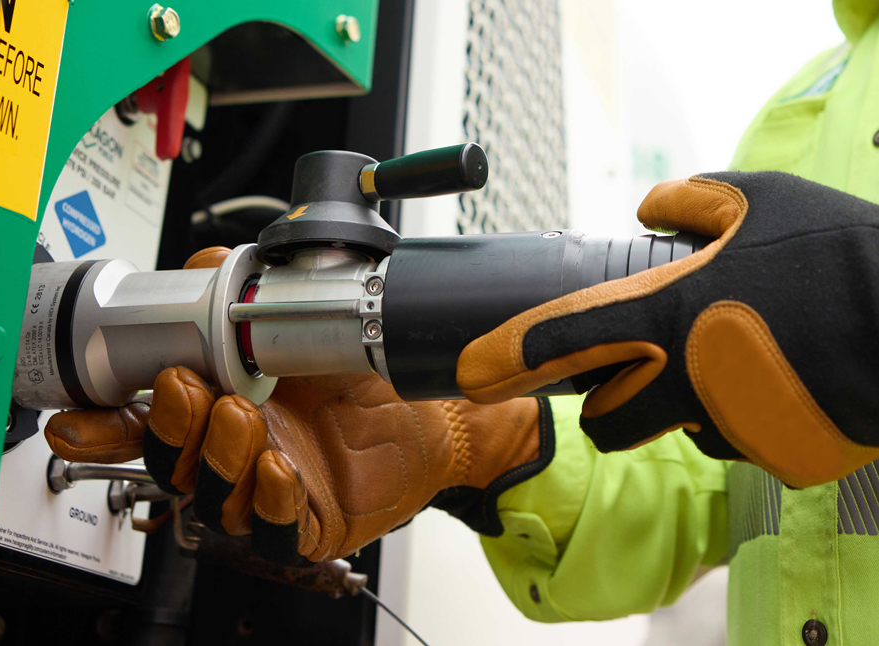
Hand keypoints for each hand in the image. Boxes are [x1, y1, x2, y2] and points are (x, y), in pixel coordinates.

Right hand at [44, 249, 550, 562]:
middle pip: (170, 462)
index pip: (145, 422)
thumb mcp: (303, 317)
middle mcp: (235, 452)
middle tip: (192, 387)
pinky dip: (271, 501)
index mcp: (218, 406)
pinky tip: (281, 468)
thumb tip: (200, 266)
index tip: (83, 415)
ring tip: (242, 417)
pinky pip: (274, 529)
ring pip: (214, 498)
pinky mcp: (305, 522)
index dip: (106, 425)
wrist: (429, 408)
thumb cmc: (360, 372)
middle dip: (170, 427)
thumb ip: (244, 286)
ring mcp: (267, 489)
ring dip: (218, 458)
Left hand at [458, 172, 878, 487]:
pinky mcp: (776, 457)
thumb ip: (693, 201)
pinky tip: (783, 383)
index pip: (567, 339)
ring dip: (690, 408)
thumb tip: (651, 205)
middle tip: (640, 376)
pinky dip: (748, 419)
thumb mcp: (763, 199)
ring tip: (743, 362)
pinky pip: (741, 444)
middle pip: (609, 425)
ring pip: (681, 433)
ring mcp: (733, 426)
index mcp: (671, 313)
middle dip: (612, 407)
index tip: (472, 374)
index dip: (510, 357)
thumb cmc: (838, 252)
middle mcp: (688, 380)